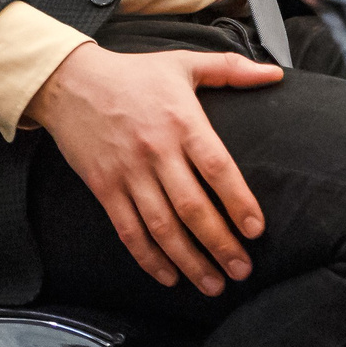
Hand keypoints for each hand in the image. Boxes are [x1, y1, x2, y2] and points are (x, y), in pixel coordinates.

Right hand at [24, 42, 280, 293]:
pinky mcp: (104, 187)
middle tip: (242, 270)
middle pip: (193, 207)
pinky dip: (149, 259)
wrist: (70, 81)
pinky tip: (169, 277)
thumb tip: (275, 74)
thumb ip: (231, 69)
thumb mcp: (183, 62)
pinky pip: (129, 231)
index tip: (256, 230)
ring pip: (162, 227)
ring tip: (213, 284)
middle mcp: (156, 150)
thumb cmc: (133, 74)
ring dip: (190, 260)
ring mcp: (128, 172)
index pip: (217, 168)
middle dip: (220, 244)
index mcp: (181, 120)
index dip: (238, 202)